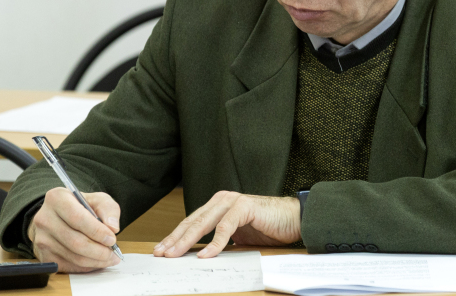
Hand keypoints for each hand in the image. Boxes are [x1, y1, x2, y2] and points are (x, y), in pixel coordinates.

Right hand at [28, 188, 121, 272]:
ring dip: (95, 261)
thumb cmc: (81, 206)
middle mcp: (44, 219)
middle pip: (75, 241)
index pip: (77, 218)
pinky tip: (96, 262)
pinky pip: (68, 266)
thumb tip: (113, 228)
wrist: (60, 216)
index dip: (97, 231)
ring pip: (72, 256)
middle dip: (98, 250)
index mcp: (57, 198)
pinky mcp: (43, 255)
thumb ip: (108, 209)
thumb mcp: (98, 199)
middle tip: (114, 253)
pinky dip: (86, 267)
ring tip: (109, 258)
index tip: (112, 239)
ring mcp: (41, 239)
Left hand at [154, 192, 300, 258]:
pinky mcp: (244, 207)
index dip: (175, 237)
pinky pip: (225, 227)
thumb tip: (198, 255)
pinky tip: (206, 255)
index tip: (161, 250)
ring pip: (204, 223)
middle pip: (193, 222)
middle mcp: (223, 200)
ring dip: (188, 241)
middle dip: (175, 239)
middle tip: (161, 254)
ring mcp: (233, 201)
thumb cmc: (268, 226)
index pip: (191, 222)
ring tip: (175, 254)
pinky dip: (215, 243)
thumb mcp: (238, 235)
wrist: (294, 218)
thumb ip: (220, 239)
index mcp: (219, 204)